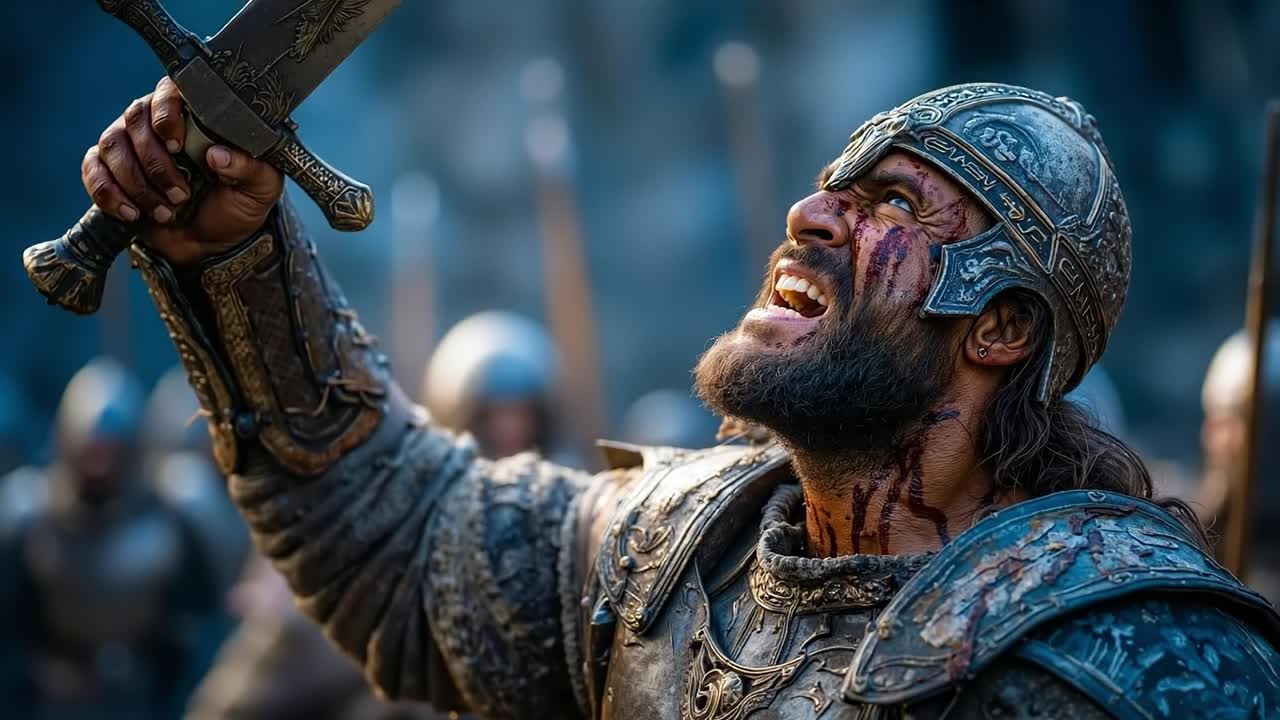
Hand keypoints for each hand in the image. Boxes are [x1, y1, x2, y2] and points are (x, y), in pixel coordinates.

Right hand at [81, 77, 283, 264]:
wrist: (211, 244)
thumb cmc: (235, 206)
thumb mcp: (259, 188)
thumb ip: (250, 168)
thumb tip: (218, 154)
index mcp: (193, 114)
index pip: (168, 91)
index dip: (166, 113)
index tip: (177, 145)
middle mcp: (154, 122)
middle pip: (135, 119)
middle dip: (156, 163)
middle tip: (181, 194)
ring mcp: (127, 144)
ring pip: (112, 145)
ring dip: (137, 183)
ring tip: (165, 212)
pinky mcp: (107, 171)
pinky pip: (93, 171)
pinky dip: (109, 194)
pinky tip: (133, 214)